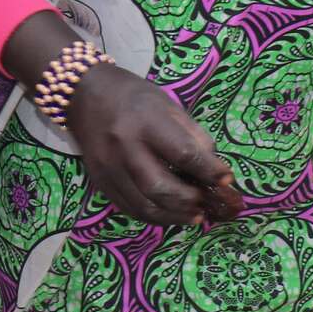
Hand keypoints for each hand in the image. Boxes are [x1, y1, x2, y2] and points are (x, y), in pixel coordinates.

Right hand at [0, 10, 239, 227]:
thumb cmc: (134, 96)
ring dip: (173, 216)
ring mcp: (109, 168)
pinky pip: (128, 208)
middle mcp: (125, 147)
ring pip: (143, 205)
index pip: (184, 153)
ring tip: (193, 215)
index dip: (209, 171)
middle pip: (160, 186)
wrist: (85, 94)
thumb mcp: (168, 104)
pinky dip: (152, 216)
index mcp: (147, 122)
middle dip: (189, 200)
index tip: (227, 180)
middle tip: (208, 203)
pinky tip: (169, 215)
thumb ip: (192, 134)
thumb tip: (212, 166)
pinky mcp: (99, 181)